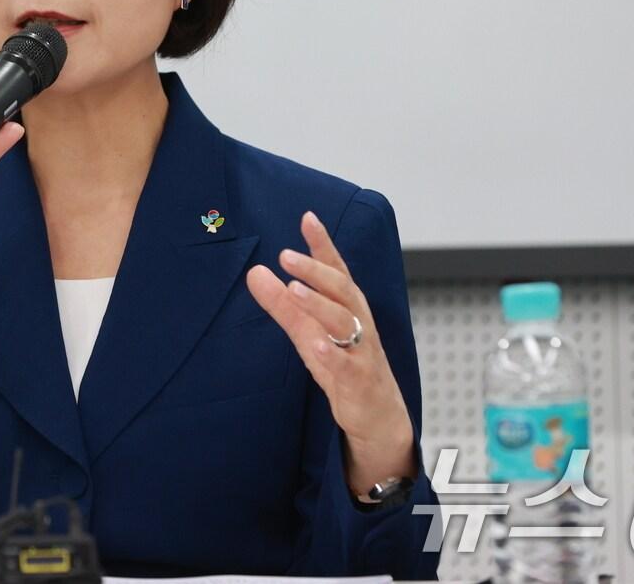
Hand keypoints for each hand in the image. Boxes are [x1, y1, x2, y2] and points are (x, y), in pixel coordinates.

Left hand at [246, 210, 415, 496]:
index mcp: (348, 307)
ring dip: (320, 306)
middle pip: (341, 290)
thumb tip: (255, 272)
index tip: (307, 218)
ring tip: (295, 291)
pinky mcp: (360, 382)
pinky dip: (333, 355)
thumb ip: (283, 304)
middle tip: (286, 255)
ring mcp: (362, 353)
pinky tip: (316, 345)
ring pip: (345, 324)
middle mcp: (359, 324)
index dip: (323, 245)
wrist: (378, 416)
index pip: (336, 270)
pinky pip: (348, 367)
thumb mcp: (309, 332)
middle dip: (316, 271)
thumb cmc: (344, 365)